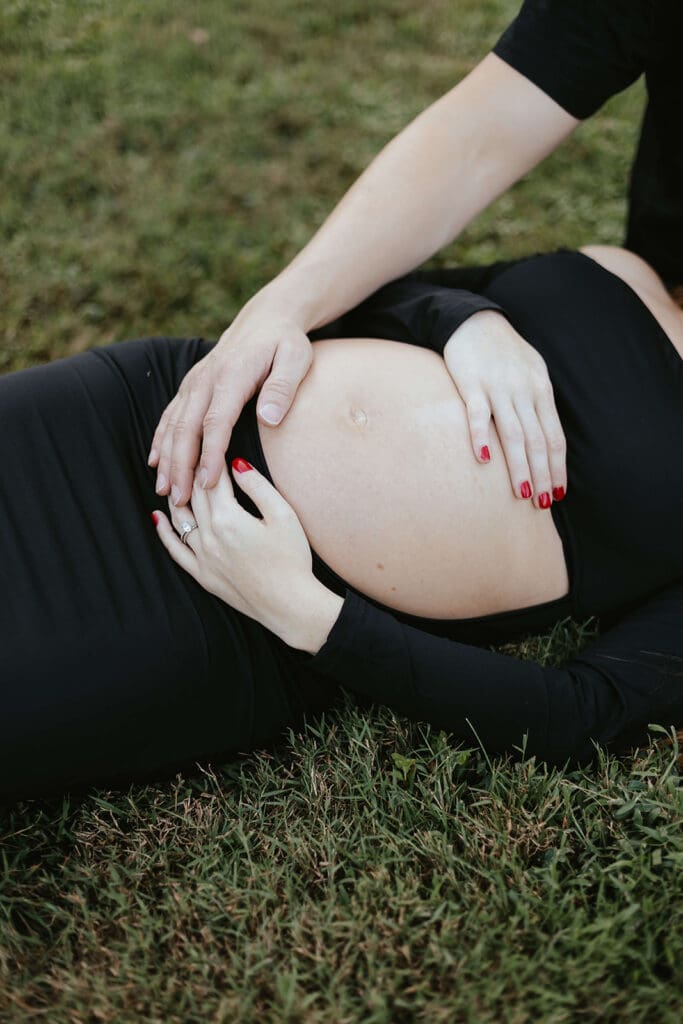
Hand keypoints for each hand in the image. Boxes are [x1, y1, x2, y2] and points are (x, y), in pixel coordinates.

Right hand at [148, 306, 312, 507]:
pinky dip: (161, 440)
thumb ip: (282, 388)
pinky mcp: (191, 385)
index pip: (215, 422)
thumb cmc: (286, 342)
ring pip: (173, 424)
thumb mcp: (296, 359)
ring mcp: (195, 382)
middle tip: (180, 500)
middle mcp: (206, 379)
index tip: (208, 483)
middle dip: (181, 466)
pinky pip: (171, 415)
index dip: (210, 455)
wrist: (267, 317)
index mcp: (231, 375)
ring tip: (164, 491)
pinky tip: (156, 462)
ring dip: (167, 458)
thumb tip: (268, 418)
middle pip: (186, 428)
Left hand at [151, 458, 342, 650]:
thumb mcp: (283, 515)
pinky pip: (176, 551)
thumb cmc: (292, 560)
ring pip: (180, 518)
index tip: (212, 442)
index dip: (212, 457)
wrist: (290, 605)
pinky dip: (165, 533)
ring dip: (176, 496)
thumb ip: (258, 486)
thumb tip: (235, 462)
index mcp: (229, 518)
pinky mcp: (203, 575)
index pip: (213, 478)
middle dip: (192, 472)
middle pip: (194, 495)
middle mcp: (209, 536)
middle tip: (191, 452)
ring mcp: (203, 557)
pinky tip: (158, 519)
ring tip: (175, 478)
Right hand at [443, 310, 566, 508]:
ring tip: (522, 494)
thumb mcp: (532, 371)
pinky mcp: (472, 385)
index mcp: (541, 390)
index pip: (554, 435)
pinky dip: (481, 437)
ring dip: (519, 466)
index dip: (558, 466)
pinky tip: (484, 459)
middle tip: (543, 503)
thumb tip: (548, 437)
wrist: (474, 320)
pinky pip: (478, 414)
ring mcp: (498, 388)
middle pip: (537, 440)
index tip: (559, 492)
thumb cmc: (505, 351)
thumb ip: (539, 402)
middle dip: (543, 474)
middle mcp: (524, 391)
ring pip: (513, 433)